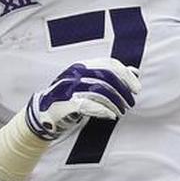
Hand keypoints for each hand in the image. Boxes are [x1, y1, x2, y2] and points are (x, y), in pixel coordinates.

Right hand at [25, 58, 141, 140]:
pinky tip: (110, 116)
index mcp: (83, 66)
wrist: (43, 112)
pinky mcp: (66, 103)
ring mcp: (70, 87)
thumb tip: (134, 71)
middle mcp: (76, 73)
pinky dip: (103, 111)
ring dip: (115, 103)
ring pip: (100, 91)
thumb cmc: (70, 98)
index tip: (136, 89)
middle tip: (130, 103)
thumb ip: (110, 76)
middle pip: (107, 77)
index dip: (126, 76)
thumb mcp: (89, 83)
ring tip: (120, 112)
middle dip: (123, 91)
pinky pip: (89, 104)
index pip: (109, 64)